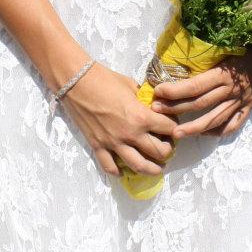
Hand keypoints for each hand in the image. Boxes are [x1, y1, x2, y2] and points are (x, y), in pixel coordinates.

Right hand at [58, 62, 179, 178]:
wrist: (77, 82)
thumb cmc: (105, 79)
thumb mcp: (132, 86)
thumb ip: (144, 100)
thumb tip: (152, 105)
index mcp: (142, 117)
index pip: (169, 128)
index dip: (174, 127)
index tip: (173, 127)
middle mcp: (131, 134)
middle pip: (158, 151)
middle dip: (167, 151)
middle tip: (166, 148)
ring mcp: (114, 143)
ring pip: (139, 166)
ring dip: (152, 170)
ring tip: (156, 169)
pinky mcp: (98, 146)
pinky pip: (110, 167)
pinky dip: (118, 172)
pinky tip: (124, 171)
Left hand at [149, 47, 251, 137]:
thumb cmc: (250, 45)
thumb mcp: (229, 46)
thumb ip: (209, 55)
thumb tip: (181, 55)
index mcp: (225, 73)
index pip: (195, 86)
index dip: (175, 91)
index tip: (157, 91)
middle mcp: (231, 90)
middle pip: (200, 104)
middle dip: (176, 109)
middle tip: (157, 112)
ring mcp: (241, 101)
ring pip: (214, 119)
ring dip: (193, 128)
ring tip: (176, 134)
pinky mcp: (249, 108)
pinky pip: (233, 125)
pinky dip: (218, 131)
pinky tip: (205, 134)